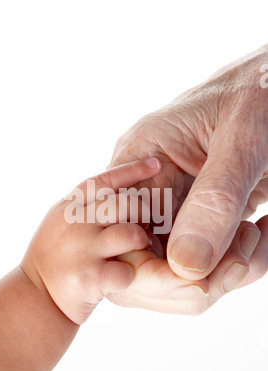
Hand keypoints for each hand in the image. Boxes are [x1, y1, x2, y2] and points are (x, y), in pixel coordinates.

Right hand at [21, 158, 161, 324]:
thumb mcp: (61, 223)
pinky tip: (122, 277)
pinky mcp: (90, 278)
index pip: (105, 180)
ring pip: (131, 234)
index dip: (133, 170)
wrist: (34, 297)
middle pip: (126, 204)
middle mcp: (75, 223)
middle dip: (144, 212)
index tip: (156, 164)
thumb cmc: (55, 257)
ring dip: (141, 243)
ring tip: (136, 251)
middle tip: (147, 223)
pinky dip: (130, 275)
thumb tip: (120, 189)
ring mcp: (82, 250)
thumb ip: (86, 207)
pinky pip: (127, 271)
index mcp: (69, 207)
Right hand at [109, 44, 267, 301]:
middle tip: (243, 258)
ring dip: (221, 274)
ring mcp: (171, 205)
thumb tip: (185, 267)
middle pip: (139, 266)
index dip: (150, 272)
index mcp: (141, 156)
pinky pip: (204, 263)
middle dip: (191, 281)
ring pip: (174, 274)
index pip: (118, 233)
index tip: (202, 280)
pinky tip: (263, 233)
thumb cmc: (263, 90)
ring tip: (259, 236)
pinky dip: (238, 264)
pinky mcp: (197, 218)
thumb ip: (215, 199)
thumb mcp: (243, 137)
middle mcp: (148, 186)